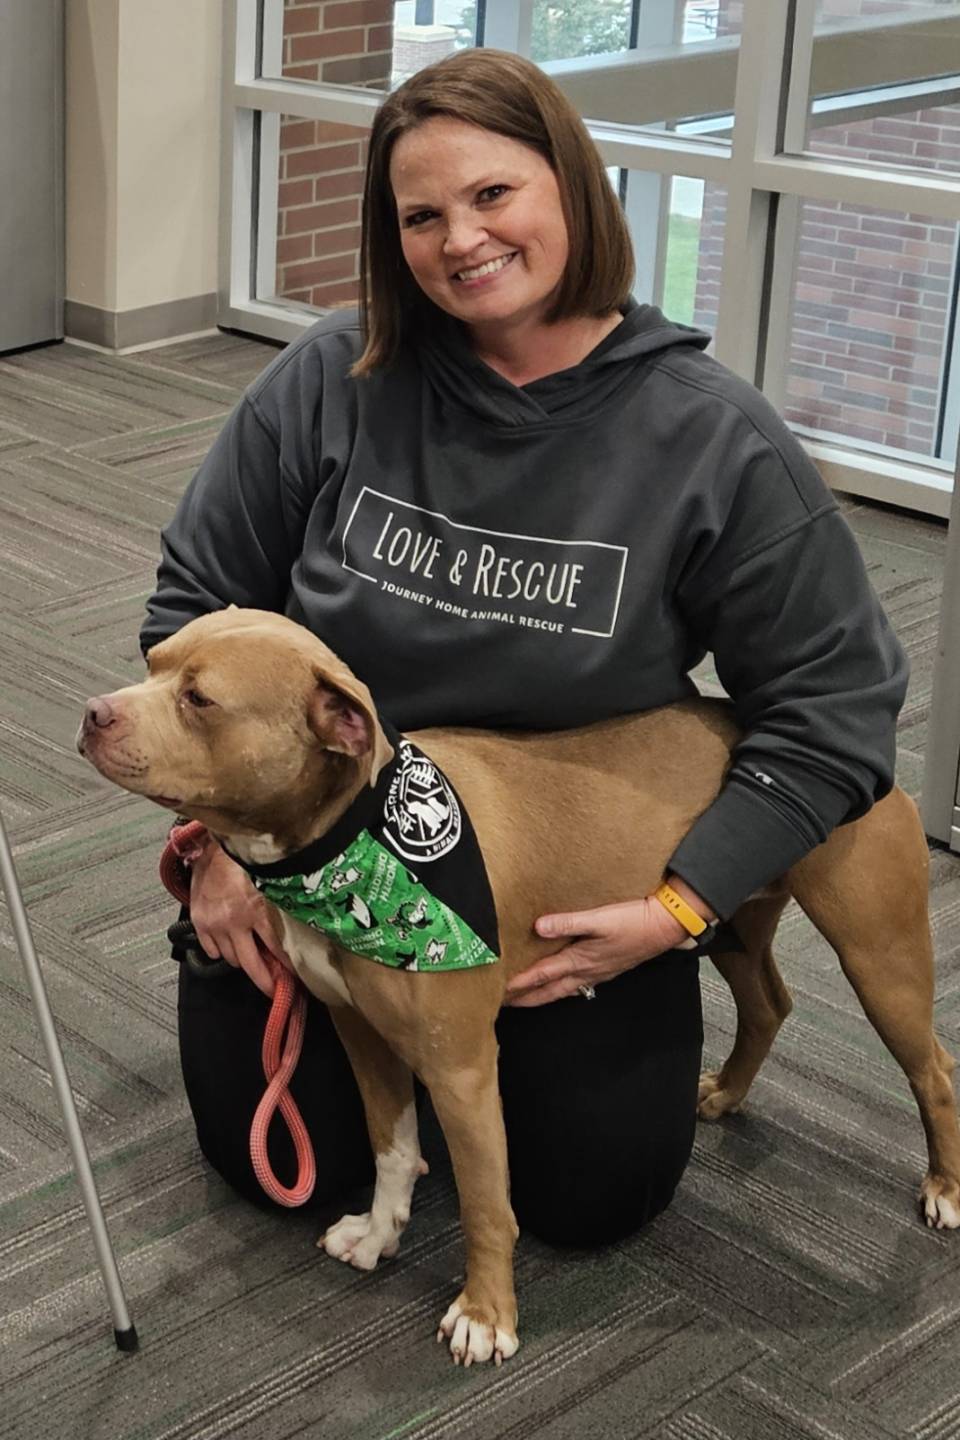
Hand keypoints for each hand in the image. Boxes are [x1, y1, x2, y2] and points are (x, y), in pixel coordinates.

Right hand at [189, 839, 291, 997]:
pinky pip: (211, 951)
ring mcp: (213, 925)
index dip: (285, 966)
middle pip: (250, 965)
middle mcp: (233, 922)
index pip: (275, 947)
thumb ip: (276, 909)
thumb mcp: (267, 884)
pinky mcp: (199, 922)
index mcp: (255, 911)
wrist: (214, 848)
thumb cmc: (245, 863)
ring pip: (230, 959)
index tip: (293, 980)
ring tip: (252, 956)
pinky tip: (229, 944)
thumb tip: (291, 932)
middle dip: (264, 980)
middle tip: (273, 989)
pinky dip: (221, 951)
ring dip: (242, 960)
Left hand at [504, 898, 690, 1007]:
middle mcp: (586, 971)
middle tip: (502, 1004)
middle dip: (524, 999)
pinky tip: (560, 984)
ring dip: (540, 995)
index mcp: (580, 960)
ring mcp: (597, 972)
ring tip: (524, 998)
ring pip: (561, 990)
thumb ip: (568, 922)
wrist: (664, 926)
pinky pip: (576, 984)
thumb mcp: (600, 919)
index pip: (541, 975)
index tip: (497, 991)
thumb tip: (538, 927)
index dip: (517, 984)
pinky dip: (561, 987)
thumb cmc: (634, 922)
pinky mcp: (606, 967)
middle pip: (548, 991)